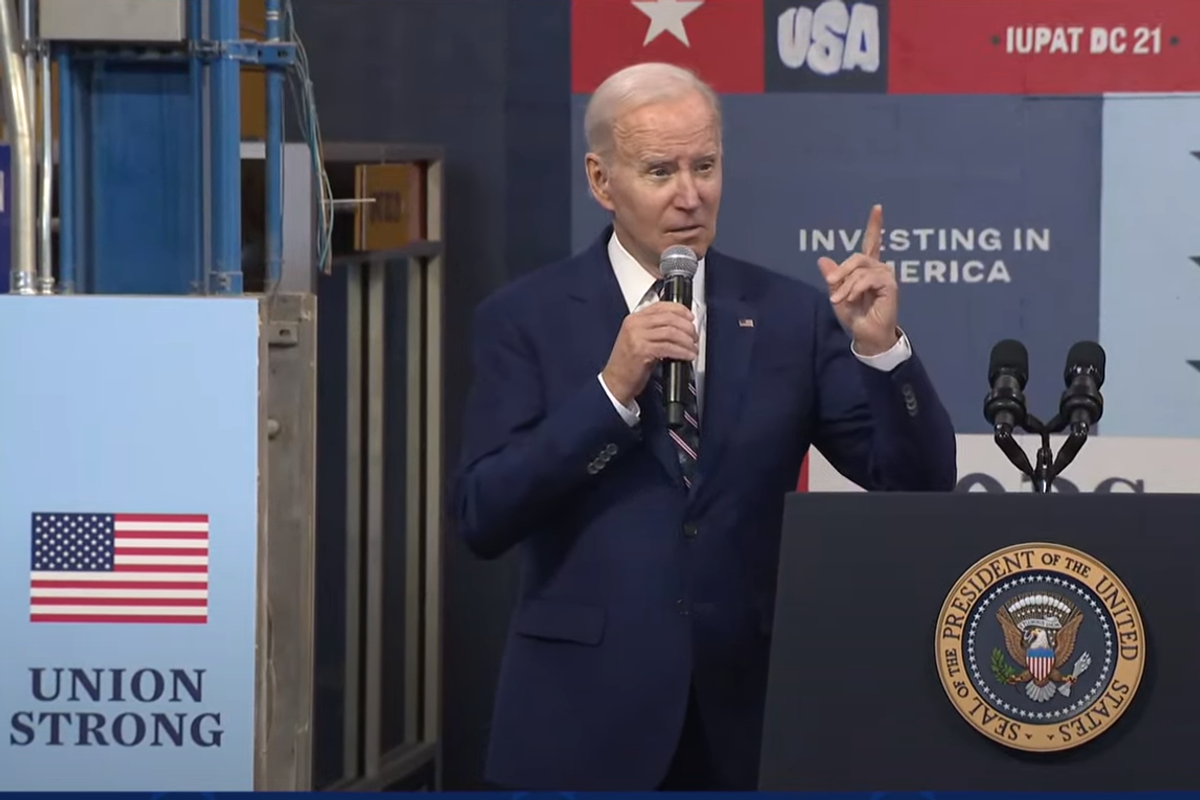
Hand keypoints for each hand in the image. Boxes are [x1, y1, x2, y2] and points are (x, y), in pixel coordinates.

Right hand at [601, 301, 697, 405]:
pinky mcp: (642, 350)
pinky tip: (687, 355)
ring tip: (693, 348)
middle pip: (669, 318)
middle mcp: (634, 324)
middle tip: (694, 336)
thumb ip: (655, 330)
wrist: (615, 382)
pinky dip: (682, 351)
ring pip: (671, 332)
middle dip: (687, 327)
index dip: (680, 310)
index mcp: (634, 319)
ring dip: (687, 340)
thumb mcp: (639, 340)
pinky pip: (669, 347)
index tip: (690, 317)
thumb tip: (680, 327)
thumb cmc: (627, 364)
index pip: (661, 306)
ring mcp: (637, 337)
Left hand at [816, 204, 899, 355]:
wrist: (866, 335)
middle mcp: (879, 269)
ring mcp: (886, 276)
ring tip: (840, 300)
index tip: (877, 207)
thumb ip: (833, 278)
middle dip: (841, 271)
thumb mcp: (837, 296)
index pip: (872, 242)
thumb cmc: (855, 317)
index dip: (875, 225)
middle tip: (830, 285)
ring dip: (846, 285)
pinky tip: (852, 299)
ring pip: (860, 269)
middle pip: (858, 257)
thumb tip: (822, 260)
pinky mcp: (890, 285)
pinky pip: (868, 278)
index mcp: (867, 269)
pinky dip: (855, 288)